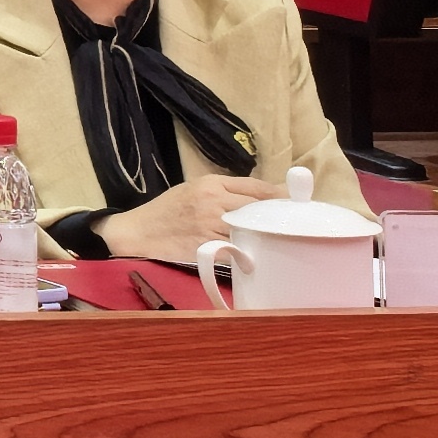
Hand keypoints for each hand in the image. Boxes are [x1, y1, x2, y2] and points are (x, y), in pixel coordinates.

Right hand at [97, 173, 282, 263]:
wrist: (138, 231)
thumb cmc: (167, 210)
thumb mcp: (193, 189)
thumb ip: (223, 191)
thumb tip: (260, 197)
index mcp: (210, 183)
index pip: (255, 187)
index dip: (279, 194)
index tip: (296, 200)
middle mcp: (212, 201)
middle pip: (258, 207)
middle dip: (279, 214)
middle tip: (299, 221)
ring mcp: (210, 224)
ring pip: (250, 228)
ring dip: (268, 234)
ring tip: (285, 238)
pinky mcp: (206, 245)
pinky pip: (236, 248)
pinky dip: (250, 251)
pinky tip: (262, 254)